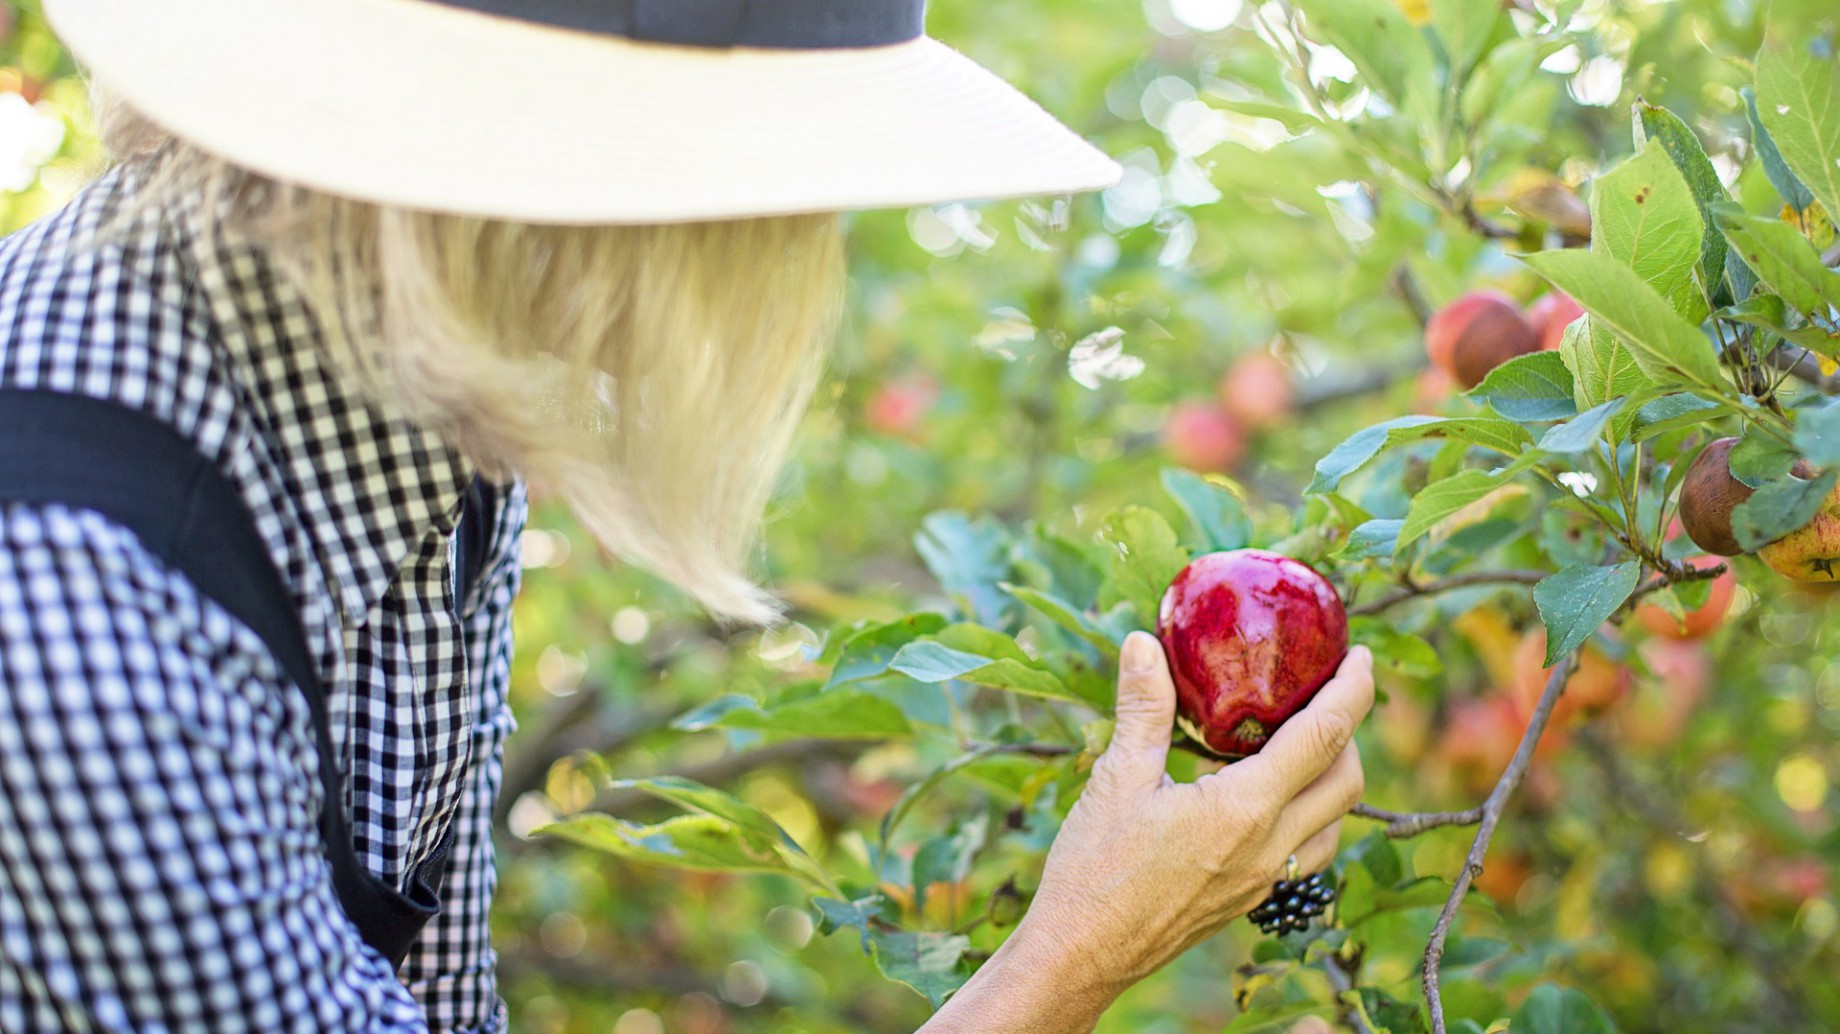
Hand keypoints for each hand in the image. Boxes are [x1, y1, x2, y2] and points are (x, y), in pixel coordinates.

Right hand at [922, 631, 1373, 1033]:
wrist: (1083, 952)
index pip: (1323, 738)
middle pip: (1346, 782)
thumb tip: (1144, 643)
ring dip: (1336, 777)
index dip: (1352, 692)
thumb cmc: (1096, 868)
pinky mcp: (1250, 897)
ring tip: (1306, 740)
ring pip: (1334, 824)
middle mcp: (1269, 847)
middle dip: (1351, 731)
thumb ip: (1143, 707)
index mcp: (1244, 809)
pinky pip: (1307, 851)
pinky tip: (1270, 796)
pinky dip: (1311, 814)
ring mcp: (1264, 879)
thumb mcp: (1116, 777)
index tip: (1360, 656)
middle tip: (1331, 692)